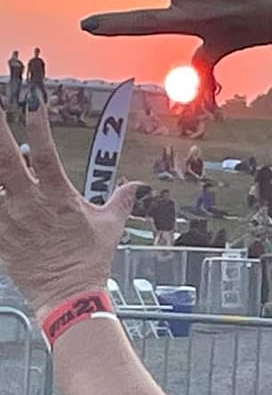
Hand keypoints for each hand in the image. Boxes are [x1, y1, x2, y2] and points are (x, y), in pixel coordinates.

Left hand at [0, 104, 138, 317]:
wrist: (70, 295)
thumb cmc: (91, 260)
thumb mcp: (110, 226)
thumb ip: (121, 200)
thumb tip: (136, 186)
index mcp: (58, 196)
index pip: (46, 151)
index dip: (38, 123)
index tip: (33, 99)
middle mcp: (29, 203)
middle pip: (5, 160)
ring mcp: (9, 220)